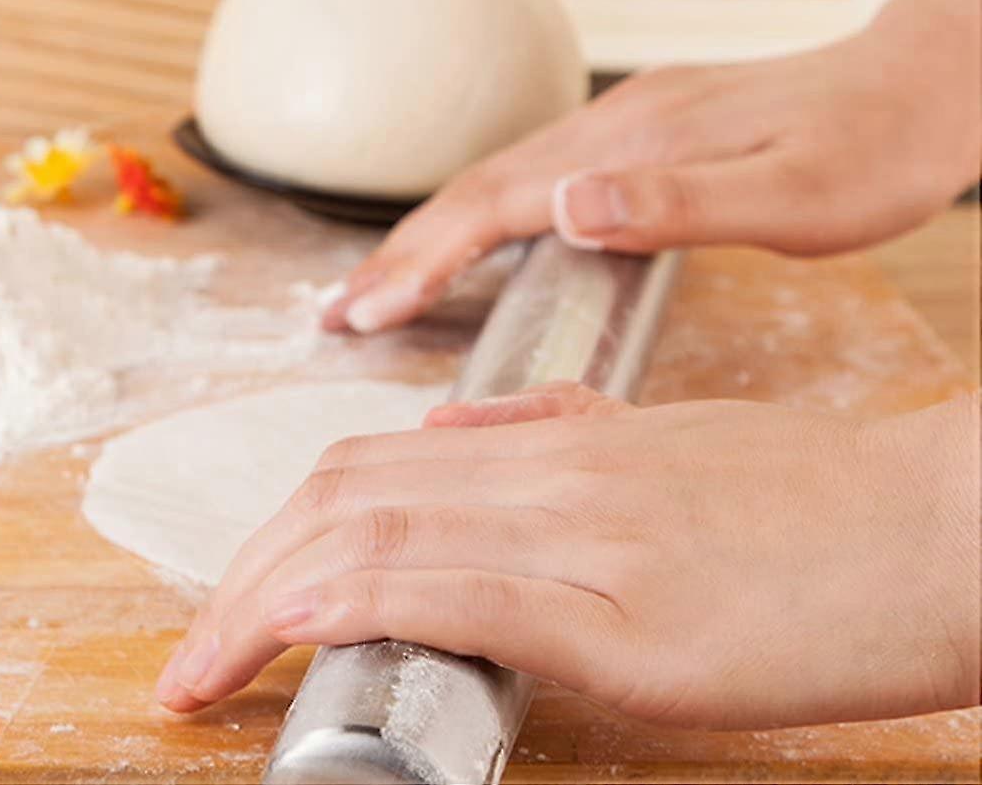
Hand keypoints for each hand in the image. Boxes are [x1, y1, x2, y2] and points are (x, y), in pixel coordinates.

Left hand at [155, 384, 980, 729]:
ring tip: (204, 666)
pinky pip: (463, 590)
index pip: (370, 467)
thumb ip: (561, 431)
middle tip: (191, 654)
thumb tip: (457, 435)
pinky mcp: (629, 613)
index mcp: (556, 444)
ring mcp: (584, 536)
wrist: (941, 524)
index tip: (235, 596)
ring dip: (266, 601)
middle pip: (343, 499)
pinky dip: (363, 599)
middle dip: (241, 578)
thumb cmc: (819, 501)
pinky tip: (302, 622)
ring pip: (378, 537)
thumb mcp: (674, 445)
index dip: (280, 529)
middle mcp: (551, 474)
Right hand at [325, 0, 980, 333]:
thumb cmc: (871, 151)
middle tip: (333, 314)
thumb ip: (677, 203)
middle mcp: (609, 126)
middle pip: (474, 191)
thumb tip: (563, 206)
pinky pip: (533, 179)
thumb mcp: (792, 196)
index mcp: (629, 146)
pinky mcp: (640, 135)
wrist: (923, 85)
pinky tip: (474, 245)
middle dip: (397, 255)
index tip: (363, 313)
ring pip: (497, 183)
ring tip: (377, 289)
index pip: (495, 205)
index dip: (424, 261)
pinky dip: (481, 221)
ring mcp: (621, 126)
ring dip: (430, 238)